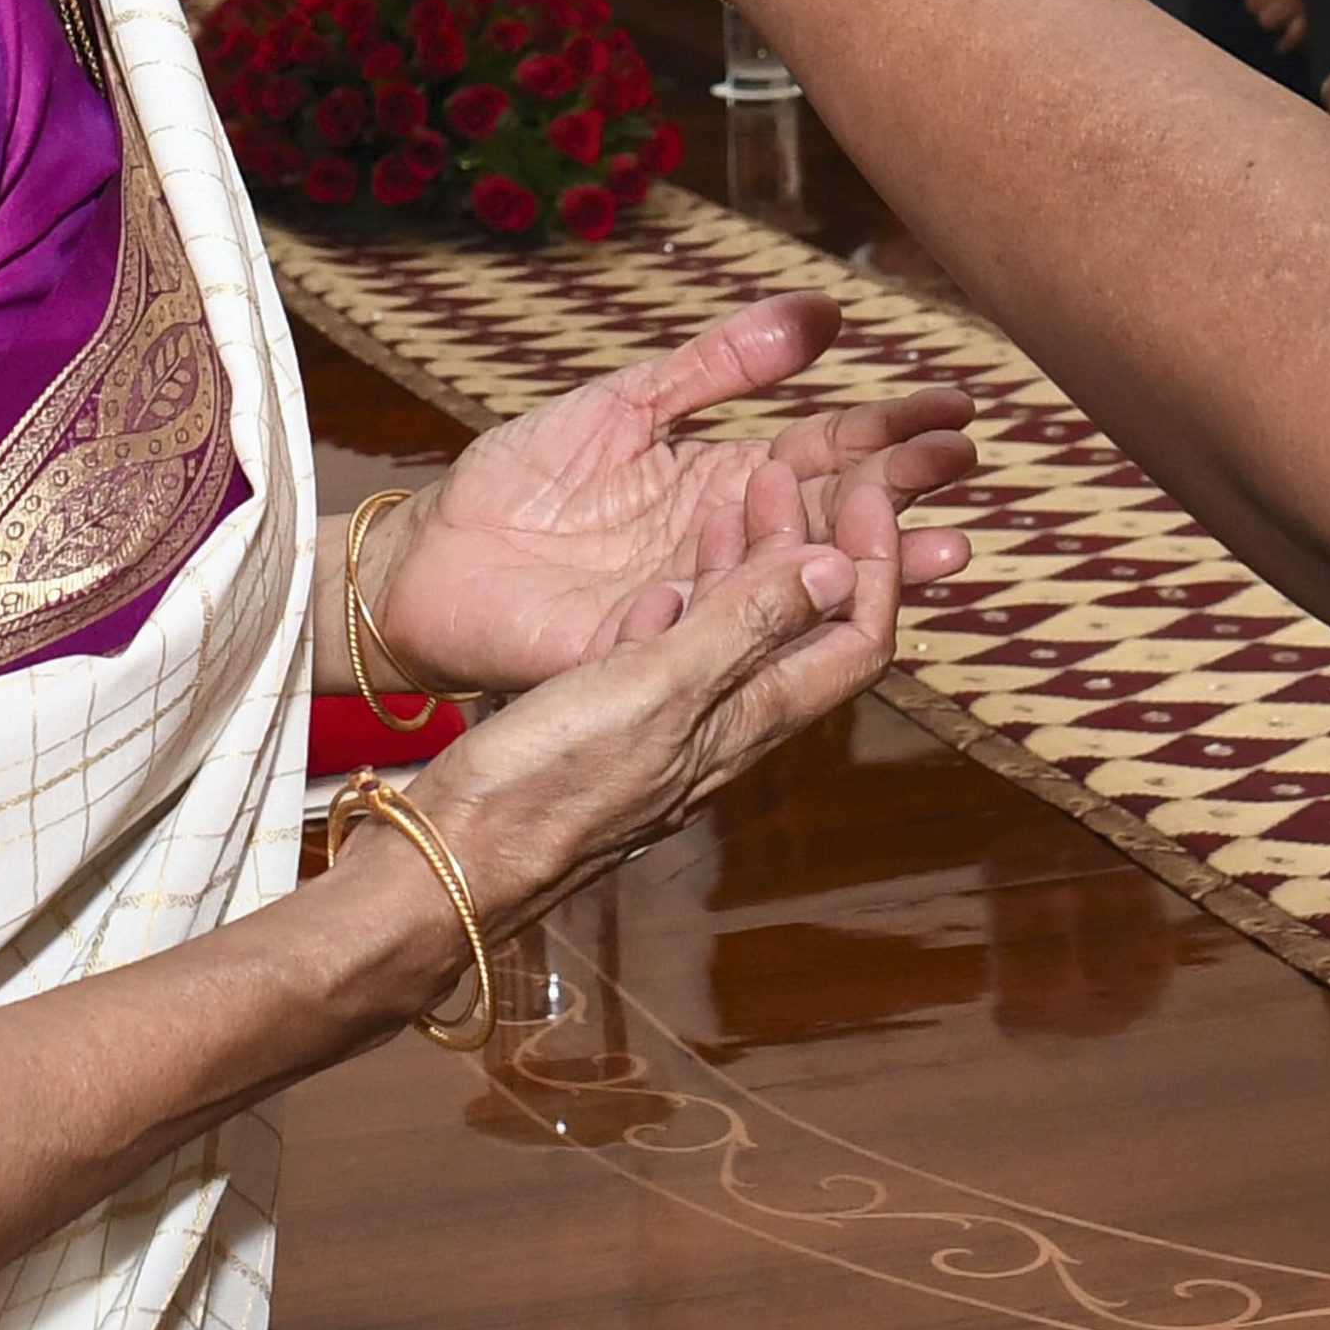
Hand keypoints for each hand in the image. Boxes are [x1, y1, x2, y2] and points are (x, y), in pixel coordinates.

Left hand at [369, 293, 974, 694]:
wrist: (432, 556)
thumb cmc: (523, 481)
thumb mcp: (627, 403)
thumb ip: (720, 365)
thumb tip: (824, 313)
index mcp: (731, 481)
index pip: (831, 450)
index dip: (894, 429)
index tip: (959, 409)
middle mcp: (732, 546)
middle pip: (834, 516)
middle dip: (904, 493)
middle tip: (963, 468)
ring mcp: (699, 601)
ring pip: (797, 582)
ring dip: (868, 567)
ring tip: (935, 547)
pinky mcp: (650, 646)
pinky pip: (717, 629)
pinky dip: (766, 608)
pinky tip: (818, 587)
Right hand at [410, 477, 929, 935]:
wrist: (453, 855)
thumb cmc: (548, 783)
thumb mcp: (657, 688)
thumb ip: (744, 626)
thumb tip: (838, 569)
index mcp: (750, 720)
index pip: (858, 641)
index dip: (877, 566)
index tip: (861, 494)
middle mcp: (725, 726)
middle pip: (805, 631)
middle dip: (816, 546)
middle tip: (789, 474)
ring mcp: (671, 728)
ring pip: (739, 633)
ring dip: (750, 561)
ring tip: (737, 492)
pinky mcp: (618, 724)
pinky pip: (674, 651)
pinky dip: (682, 595)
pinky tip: (662, 576)